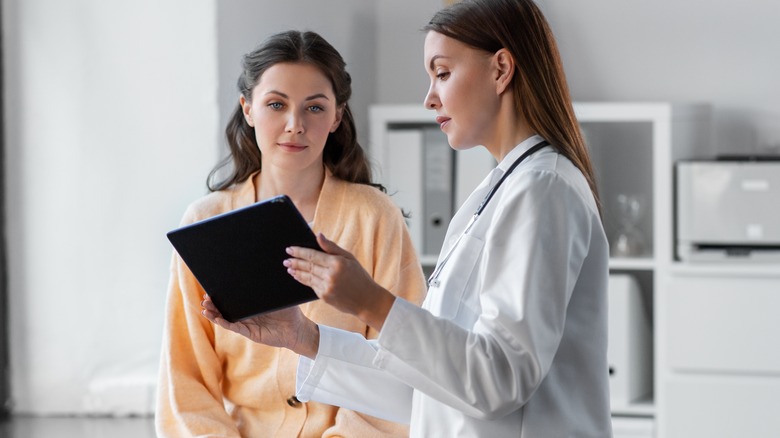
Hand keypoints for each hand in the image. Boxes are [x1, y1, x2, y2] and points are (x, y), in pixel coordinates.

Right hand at [201, 295, 319, 358]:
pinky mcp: (251, 333)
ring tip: (204, 308)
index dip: (222, 295)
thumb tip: (265, 270)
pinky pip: (235, 328)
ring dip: (215, 314)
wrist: (297, 329)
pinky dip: (224, 323)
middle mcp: (248, 315)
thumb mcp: (278, 296)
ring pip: (227, 319)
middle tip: (205, 297)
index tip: (212, 288)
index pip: (234, 299)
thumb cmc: (290, 312)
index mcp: (253, 305)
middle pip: (226, 309)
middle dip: (214, 304)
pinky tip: (216, 319)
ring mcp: (248, 324)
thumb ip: (270, 286)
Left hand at [284, 233, 395, 330]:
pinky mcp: (324, 296)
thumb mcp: (349, 257)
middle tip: (286, 259)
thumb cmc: (359, 276)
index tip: (290, 249)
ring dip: (296, 271)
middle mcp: (330, 275)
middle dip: (295, 261)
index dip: (299, 252)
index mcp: (337, 263)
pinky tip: (298, 276)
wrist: (367, 300)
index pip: (313, 255)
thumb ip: (331, 247)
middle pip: (308, 266)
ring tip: (289, 267)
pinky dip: (303, 280)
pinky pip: (311, 286)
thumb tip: (318, 235)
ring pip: (307, 277)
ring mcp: (326, 287)